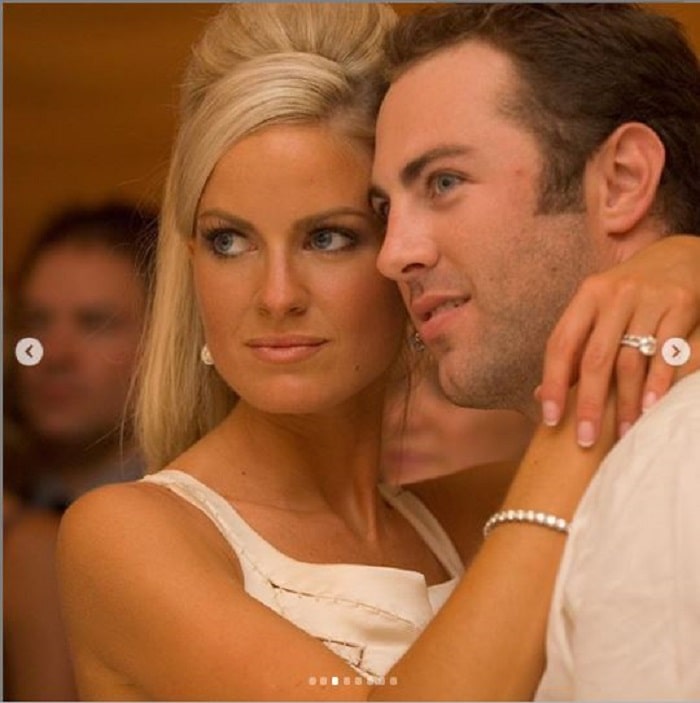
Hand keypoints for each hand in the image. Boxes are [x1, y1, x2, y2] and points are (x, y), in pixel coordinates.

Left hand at [539, 235, 699, 446]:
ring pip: (632, 359)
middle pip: (595, 358)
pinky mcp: (681, 303)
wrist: (682, 254)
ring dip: (627, 402)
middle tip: (585, 440)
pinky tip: (652, 408)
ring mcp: (649, 298)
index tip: (550, 419)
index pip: (561, 344)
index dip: (553, 383)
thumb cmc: (630, 294)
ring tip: (625, 434)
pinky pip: (667, 351)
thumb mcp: (597, 310)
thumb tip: (540, 397)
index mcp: (587, 296)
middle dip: (589, 403)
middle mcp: (614, 294)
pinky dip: (659, 382)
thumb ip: (573, 349)